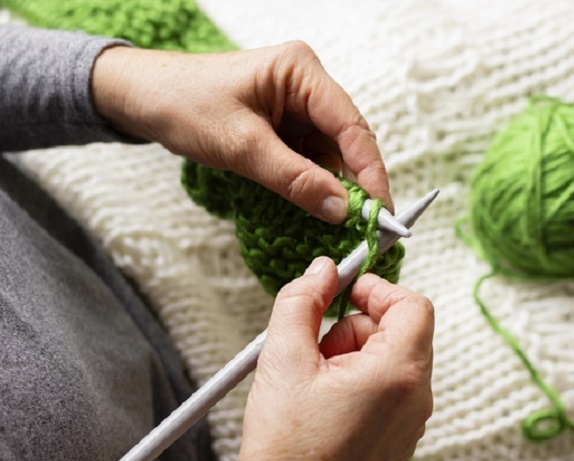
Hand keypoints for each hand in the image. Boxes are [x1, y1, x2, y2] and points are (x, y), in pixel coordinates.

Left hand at [90, 42, 391, 222]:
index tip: (381, 212)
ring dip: (333, 186)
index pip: (351, 125)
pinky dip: (312, 182)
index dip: (371, 171)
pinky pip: (308, 156)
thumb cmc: (184, 105)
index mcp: (301, 72)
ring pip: (328, 152)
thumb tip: (341, 210)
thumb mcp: (241, 146)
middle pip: (346, 139)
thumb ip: (294, 179)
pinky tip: (316, 206)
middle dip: (355, 183)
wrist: (142, 98)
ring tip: (340, 223)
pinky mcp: (283, 123)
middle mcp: (306, 84)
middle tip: (367, 226)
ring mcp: (295, 104)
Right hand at [239, 257, 433, 460]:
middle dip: (355, 326)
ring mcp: (410, 420)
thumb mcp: (283, 360)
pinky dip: (357, 379)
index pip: (412, 305)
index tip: (345, 290)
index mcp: (398, 373)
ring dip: (351, 354)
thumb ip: (301, 302)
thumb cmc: (289, 451)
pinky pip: (387, 388)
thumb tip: (321, 269)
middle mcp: (416, 397)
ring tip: (313, 381)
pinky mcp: (398, 435)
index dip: (377, 288)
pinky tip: (322, 401)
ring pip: (390, 358)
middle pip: (399, 330)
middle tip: (316, 346)